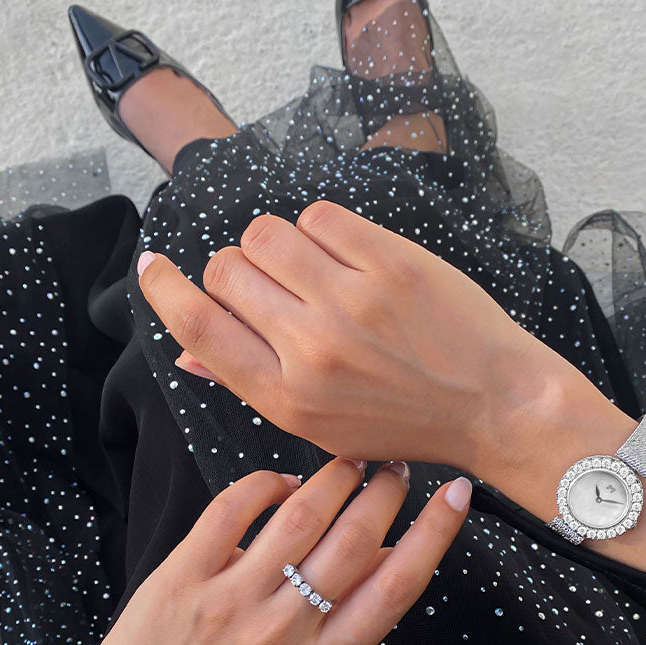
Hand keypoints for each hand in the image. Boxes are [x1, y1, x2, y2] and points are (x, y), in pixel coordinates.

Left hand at [75, 453, 471, 644]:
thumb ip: (355, 615)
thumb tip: (400, 550)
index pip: (397, 588)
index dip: (435, 534)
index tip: (458, 494)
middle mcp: (284, 630)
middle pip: (353, 542)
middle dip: (384, 492)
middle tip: (393, 468)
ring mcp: (232, 600)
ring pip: (300, 516)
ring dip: (334, 478)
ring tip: (349, 464)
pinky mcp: (188, 573)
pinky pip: (235, 508)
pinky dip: (267, 482)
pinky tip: (283, 482)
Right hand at [136, 199, 577, 474]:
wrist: (492, 402)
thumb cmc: (405, 419)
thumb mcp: (322, 426)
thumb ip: (253, 384)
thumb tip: (188, 355)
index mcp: (289, 398)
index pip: (198, 330)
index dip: (165, 291)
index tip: (152, 267)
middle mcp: (312, 348)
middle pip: (226, 271)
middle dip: (234, 271)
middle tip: (269, 286)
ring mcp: (352, 300)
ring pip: (265, 234)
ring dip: (274, 245)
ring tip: (308, 270)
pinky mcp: (390, 260)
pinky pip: (319, 217)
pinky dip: (320, 230)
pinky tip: (344, 256)